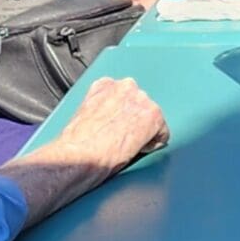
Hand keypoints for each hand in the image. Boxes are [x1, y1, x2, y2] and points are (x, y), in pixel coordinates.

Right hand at [26, 77, 167, 176]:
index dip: (123, 114)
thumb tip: (108, 120)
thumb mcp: (83, 115)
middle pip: (140, 104)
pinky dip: (153, 143)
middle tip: (124, 137)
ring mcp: (141, 100)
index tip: (118, 125)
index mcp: (105, 84)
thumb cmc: (76, 143)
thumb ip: (101, 109)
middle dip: (135, 120)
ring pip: (152, 117)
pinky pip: (162, 133)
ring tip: (130, 146)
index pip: (124, 95)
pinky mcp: (154, 117)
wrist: (79, 155)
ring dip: (145, 131)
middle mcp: (125, 86)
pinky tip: (139, 150)